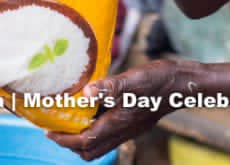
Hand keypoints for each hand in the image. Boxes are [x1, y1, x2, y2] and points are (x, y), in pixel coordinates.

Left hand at [47, 58, 195, 161]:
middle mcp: (121, 131)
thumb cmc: (158, 81)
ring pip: (99, 144)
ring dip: (81, 138)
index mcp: (117, 124)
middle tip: (54, 129)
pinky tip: (91, 109)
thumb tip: (86, 93)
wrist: (182, 84)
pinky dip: (94, 128)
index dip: (64, 139)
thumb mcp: (132, 80)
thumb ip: (109, 86)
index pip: (84, 141)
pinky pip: (108, 134)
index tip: (47, 131)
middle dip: (69, 144)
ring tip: (68, 122)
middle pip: (90, 149)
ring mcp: (128, 128)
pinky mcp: (132, 122)